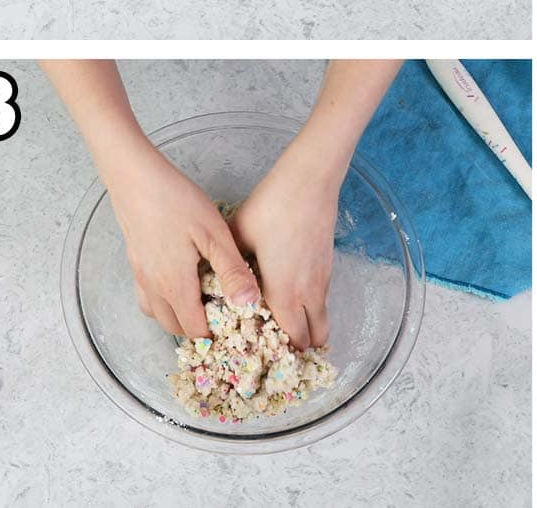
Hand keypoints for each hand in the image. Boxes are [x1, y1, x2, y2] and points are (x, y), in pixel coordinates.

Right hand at [110, 145, 260, 338]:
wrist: (135, 178)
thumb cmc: (177, 201)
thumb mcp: (214, 234)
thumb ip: (231, 271)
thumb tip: (248, 304)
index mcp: (175, 285)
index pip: (195, 329)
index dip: (216, 334)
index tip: (236, 326)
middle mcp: (153, 287)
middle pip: (174, 327)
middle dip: (198, 329)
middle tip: (224, 316)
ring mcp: (140, 276)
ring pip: (157, 314)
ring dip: (178, 316)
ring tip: (204, 301)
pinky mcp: (135, 262)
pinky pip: (147, 296)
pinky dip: (163, 301)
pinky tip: (180, 281)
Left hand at [231, 144, 345, 349]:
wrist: (310, 181)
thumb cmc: (272, 207)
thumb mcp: (237, 238)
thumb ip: (227, 268)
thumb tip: (208, 284)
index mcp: (284, 293)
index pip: (290, 339)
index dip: (278, 353)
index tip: (261, 355)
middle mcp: (309, 292)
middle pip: (315, 338)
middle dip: (298, 348)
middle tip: (276, 346)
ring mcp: (323, 278)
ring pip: (323, 319)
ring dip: (308, 328)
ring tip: (284, 326)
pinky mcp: (328, 264)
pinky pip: (322, 299)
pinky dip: (312, 307)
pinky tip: (291, 294)